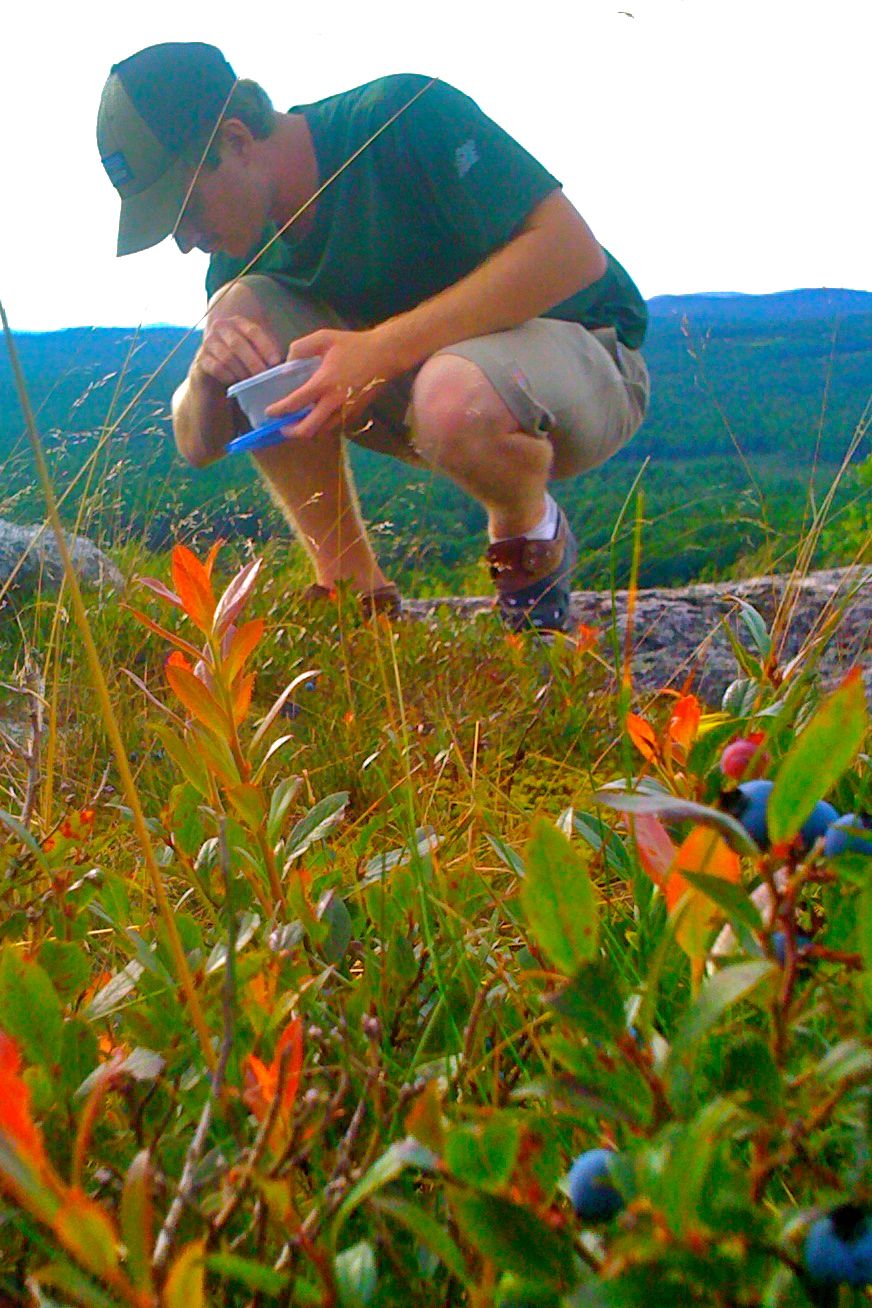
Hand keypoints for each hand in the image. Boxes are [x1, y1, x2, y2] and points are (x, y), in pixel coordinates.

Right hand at [192, 315, 281, 387]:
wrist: (213, 378)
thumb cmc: (241, 364)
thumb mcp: (256, 355)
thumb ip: (268, 353)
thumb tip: (289, 362)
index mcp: (237, 322)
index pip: (253, 331)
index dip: (266, 346)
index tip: (276, 362)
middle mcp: (220, 328)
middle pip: (239, 344)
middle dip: (254, 362)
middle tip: (265, 377)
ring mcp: (208, 343)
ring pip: (227, 357)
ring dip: (242, 372)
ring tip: (252, 383)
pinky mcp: (200, 360)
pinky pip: (216, 368)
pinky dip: (228, 377)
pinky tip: (236, 384)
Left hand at [265, 328, 400, 439]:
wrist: (385, 355)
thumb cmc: (354, 345)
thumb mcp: (324, 338)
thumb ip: (301, 348)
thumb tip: (287, 364)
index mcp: (323, 383)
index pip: (295, 403)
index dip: (279, 410)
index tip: (269, 412)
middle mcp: (334, 402)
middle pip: (308, 429)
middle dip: (291, 432)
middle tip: (282, 427)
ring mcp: (346, 410)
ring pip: (321, 432)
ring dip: (307, 431)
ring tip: (297, 423)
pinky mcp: (355, 413)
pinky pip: (334, 426)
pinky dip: (322, 426)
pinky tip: (316, 417)